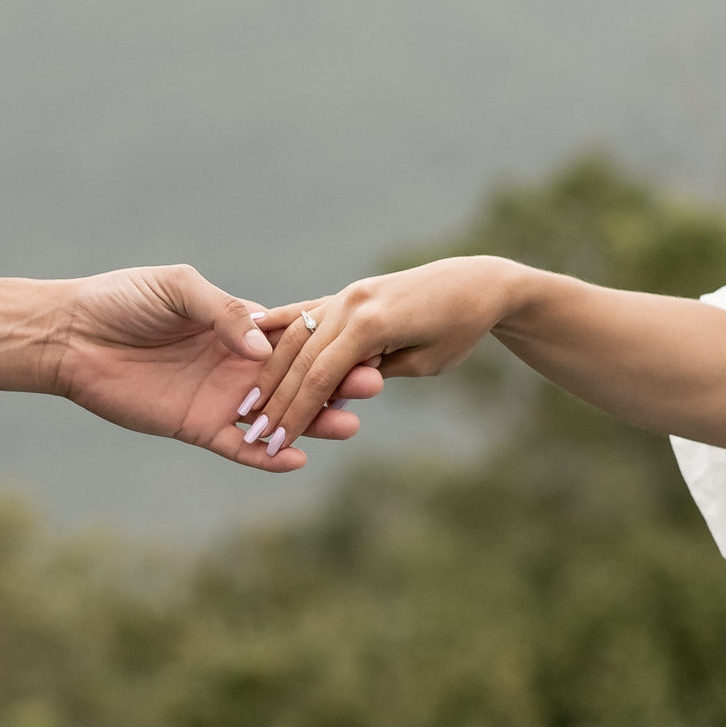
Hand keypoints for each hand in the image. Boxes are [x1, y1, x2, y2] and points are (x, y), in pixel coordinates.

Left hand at [51, 264, 383, 471]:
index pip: (294, 339)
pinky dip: (267, 456)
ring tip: (349, 425)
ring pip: (278, 416)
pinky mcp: (197, 427)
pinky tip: (297, 459)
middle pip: (298, 380)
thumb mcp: (178, 289)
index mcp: (238, 327)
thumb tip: (262, 344)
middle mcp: (237, 365)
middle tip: (372, 387)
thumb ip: (223, 312)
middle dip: (334, 383)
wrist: (74, 335)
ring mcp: (221, 399)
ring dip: (312, 422)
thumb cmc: (123, 300)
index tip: (364, 344)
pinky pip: (239, 447)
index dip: (327, 344)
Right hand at [237, 256, 513, 456]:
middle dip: (276, 400)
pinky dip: (279, 329)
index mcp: (373, 324)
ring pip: (296, 336)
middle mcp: (353, 304)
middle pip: (301, 359)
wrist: (476, 283)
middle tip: (253, 432)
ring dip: (271, 372)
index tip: (274, 444)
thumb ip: (377, 371)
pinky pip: (305, 313)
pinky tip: (252, 337)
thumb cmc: (460, 329)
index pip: (321, 377)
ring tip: (249, 404)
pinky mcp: (347, 293)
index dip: (296, 414)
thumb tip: (335, 389)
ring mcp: (347, 295)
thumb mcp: (426, 362)